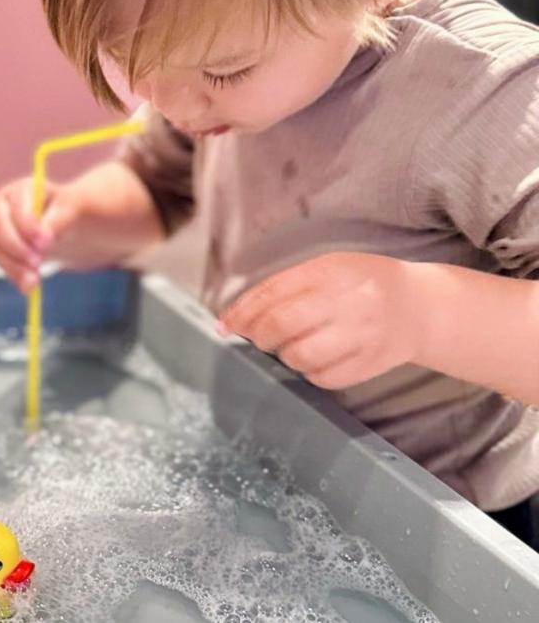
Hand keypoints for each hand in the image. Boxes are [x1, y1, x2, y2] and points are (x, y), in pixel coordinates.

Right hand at [0, 177, 85, 292]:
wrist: (60, 222)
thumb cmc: (65, 211)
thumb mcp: (69, 211)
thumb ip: (57, 220)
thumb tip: (44, 238)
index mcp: (19, 190)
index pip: (18, 208)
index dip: (29, 225)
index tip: (46, 242)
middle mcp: (2, 207)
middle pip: (0, 228)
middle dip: (18, 247)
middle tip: (38, 261)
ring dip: (15, 267)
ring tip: (34, 282)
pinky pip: (2, 263)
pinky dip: (15, 275)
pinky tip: (29, 287)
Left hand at [220, 252, 425, 389]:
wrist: (421, 306)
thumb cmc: (362, 284)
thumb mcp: (327, 269)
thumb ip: (282, 288)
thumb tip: (233, 319)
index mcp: (331, 271)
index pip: (272, 293)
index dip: (241, 313)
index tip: (225, 325)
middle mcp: (347, 301)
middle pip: (280, 325)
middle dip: (258, 336)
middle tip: (260, 338)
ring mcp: (361, 335)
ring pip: (298, 356)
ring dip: (285, 355)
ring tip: (296, 345)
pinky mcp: (371, 363)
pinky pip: (322, 378)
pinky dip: (311, 372)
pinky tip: (318, 358)